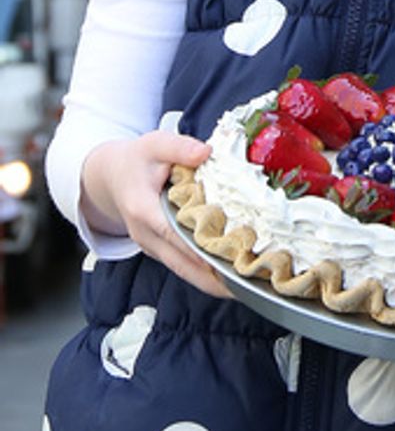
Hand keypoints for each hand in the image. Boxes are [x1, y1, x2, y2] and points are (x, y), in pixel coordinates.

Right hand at [80, 133, 230, 299]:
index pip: (173, 234)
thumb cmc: (136, 159)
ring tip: (244, 286)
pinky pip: (182, 265)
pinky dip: (204, 272)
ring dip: (211, 280)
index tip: (225, 260)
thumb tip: (206, 153)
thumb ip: (179, 147)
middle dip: (211, 279)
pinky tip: (230, 274)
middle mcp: (145, 234)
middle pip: (180, 264)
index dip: (198, 249)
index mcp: (143, 210)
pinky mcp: (158, 249)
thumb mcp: (155, 144)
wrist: (111, 176)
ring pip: (182, 270)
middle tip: (245, 286)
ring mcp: (150, 245)